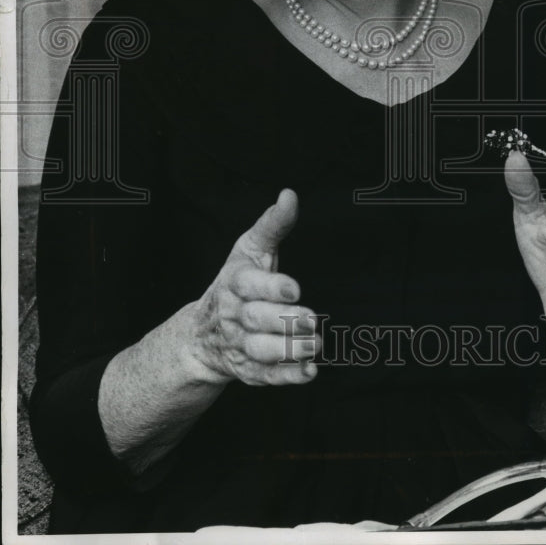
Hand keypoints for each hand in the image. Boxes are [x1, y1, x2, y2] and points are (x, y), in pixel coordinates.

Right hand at [190, 189, 319, 385]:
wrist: (203, 332)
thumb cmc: (237, 282)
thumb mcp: (250, 249)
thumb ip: (272, 225)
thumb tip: (289, 195)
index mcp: (233, 282)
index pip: (248, 285)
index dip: (271, 288)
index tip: (295, 289)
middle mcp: (233, 315)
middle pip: (256, 320)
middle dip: (284, 321)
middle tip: (311, 319)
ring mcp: (239, 345)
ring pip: (260, 351)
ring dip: (289, 351)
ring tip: (315, 344)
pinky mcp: (247, 369)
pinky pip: (266, 377)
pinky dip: (287, 377)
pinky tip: (310, 372)